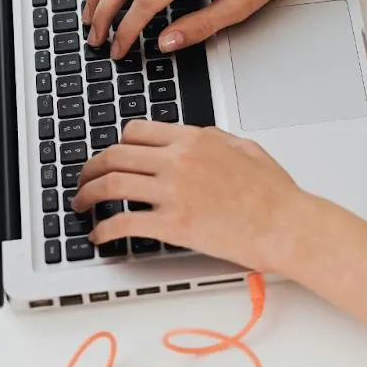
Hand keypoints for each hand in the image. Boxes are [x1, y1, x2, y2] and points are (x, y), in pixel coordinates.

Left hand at [72, 121, 311, 270]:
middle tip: (84, 180)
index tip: (111, 157)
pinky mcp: (172, 225)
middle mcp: (178, 160)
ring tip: (80, 204)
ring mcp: (173, 192)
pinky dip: (104, 229)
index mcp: (194, 139)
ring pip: (111, 185)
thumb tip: (197, 137)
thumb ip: (215, 139)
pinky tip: (99, 235)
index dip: (117, 145)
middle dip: (91, 169)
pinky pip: (124, 223)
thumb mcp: (245, 148)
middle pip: (115, 155)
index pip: (137, 132)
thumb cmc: (274, 193)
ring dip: (87, 195)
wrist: (286, 224)